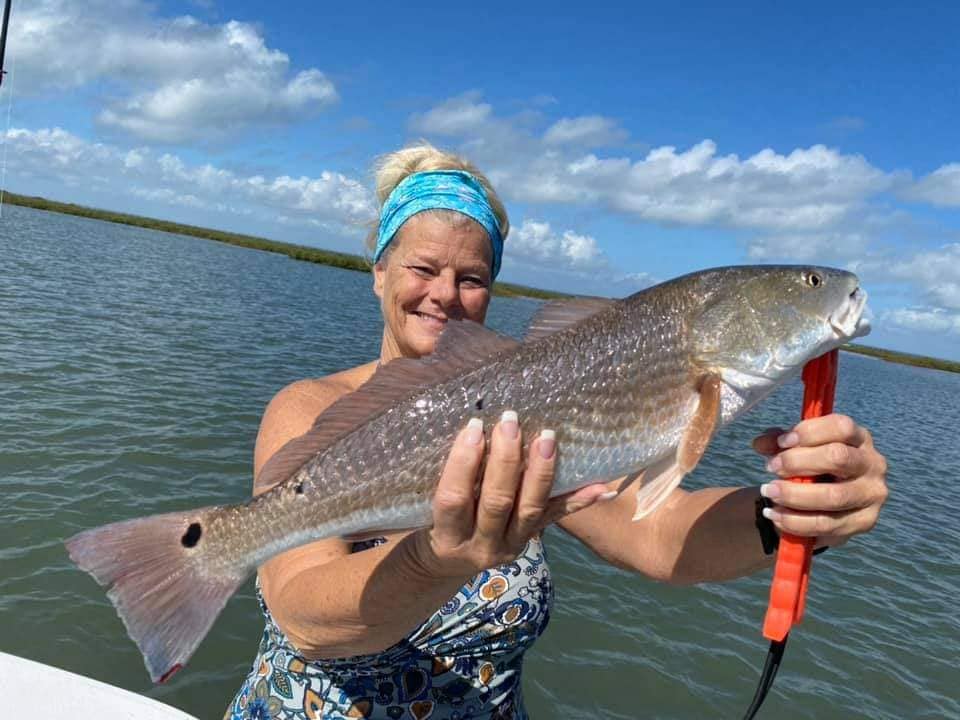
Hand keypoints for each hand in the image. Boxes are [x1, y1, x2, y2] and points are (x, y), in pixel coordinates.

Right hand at [413, 411, 609, 578]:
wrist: (444, 564)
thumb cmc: (430, 523)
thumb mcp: (423, 508)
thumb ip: (438, 478)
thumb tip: (459, 425)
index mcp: (446, 534)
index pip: (454, 498)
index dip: (464, 463)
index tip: (474, 426)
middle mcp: (481, 545)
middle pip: (497, 502)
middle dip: (506, 460)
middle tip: (511, 421)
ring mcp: (509, 546)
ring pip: (530, 510)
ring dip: (540, 472)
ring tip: (547, 438)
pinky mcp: (531, 541)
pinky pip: (556, 519)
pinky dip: (579, 502)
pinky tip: (602, 486)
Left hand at [752, 414, 888, 547]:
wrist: (825, 505)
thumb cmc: (812, 468)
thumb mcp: (796, 450)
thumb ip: (777, 443)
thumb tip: (760, 444)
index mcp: (859, 438)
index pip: (842, 427)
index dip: (809, 432)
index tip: (782, 442)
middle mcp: (872, 463)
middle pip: (838, 457)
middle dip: (798, 462)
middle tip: (771, 467)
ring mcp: (871, 494)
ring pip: (833, 496)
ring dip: (794, 495)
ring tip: (769, 492)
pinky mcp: (864, 522)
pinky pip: (827, 524)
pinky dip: (795, 521)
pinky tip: (775, 515)